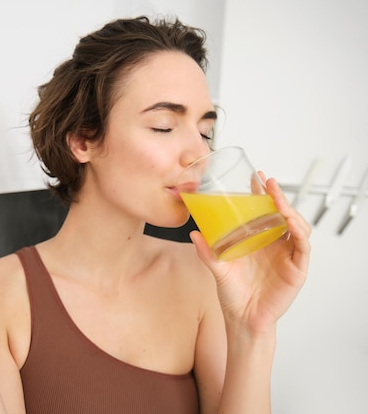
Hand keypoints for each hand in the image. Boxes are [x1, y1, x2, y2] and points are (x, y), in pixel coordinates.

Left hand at [190, 177, 310, 334]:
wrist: (242, 318)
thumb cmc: (232, 293)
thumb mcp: (217, 268)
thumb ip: (206, 252)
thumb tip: (193, 233)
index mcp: (259, 240)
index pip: (265, 211)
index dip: (263, 194)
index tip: (256, 177)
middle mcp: (276, 244)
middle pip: (283, 214)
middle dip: (277, 196)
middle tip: (267, 181)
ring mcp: (288, 255)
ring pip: (297, 225)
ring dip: (290, 209)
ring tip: (278, 200)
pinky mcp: (297, 268)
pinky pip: (303, 246)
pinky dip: (299, 231)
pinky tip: (291, 221)